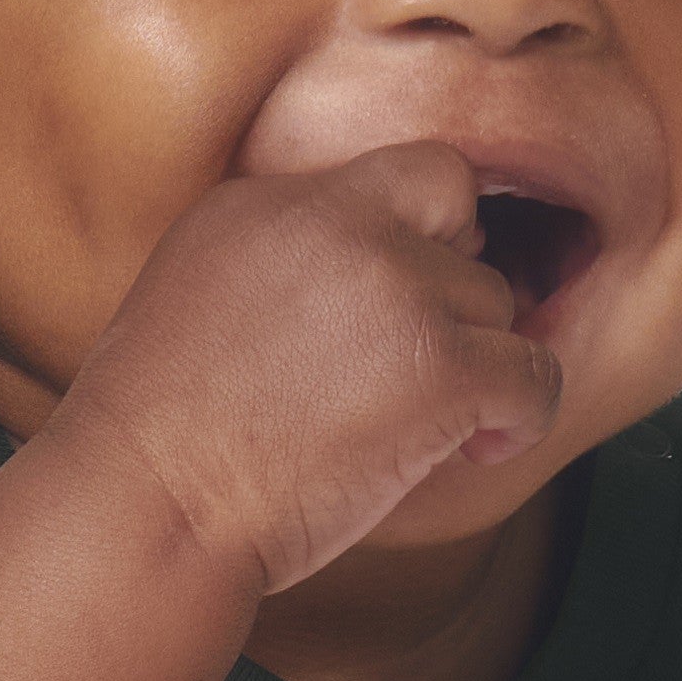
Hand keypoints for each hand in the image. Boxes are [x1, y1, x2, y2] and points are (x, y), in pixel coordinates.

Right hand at [47, 143, 564, 593]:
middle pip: (463, 236)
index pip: (412, 173)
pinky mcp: (441, 367)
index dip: (431, 236)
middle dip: (451, 304)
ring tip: (417, 430)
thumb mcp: (196, 298)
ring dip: (473, 369)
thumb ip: (281, 258)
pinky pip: (534, 376)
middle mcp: (341, 224)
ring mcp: (397, 289)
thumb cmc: (158, 442)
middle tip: (412, 375)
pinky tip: (476, 449)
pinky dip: (520, 418)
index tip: (407, 306)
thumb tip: (373, 267)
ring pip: (497, 309)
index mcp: (271, 201)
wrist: (147, 507)